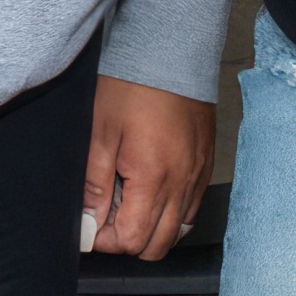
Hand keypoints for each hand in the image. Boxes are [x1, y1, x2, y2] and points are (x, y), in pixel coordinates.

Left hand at [82, 78, 215, 259]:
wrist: (170, 50)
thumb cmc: (132, 85)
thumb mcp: (100, 132)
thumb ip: (94, 184)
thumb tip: (89, 221)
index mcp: (154, 177)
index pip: (132, 239)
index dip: (105, 240)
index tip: (90, 225)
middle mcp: (182, 183)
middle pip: (157, 245)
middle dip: (128, 240)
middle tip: (106, 217)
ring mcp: (198, 175)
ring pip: (178, 231)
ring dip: (151, 228)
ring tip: (128, 203)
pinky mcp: (205, 165)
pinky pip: (191, 208)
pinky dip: (171, 212)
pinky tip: (150, 192)